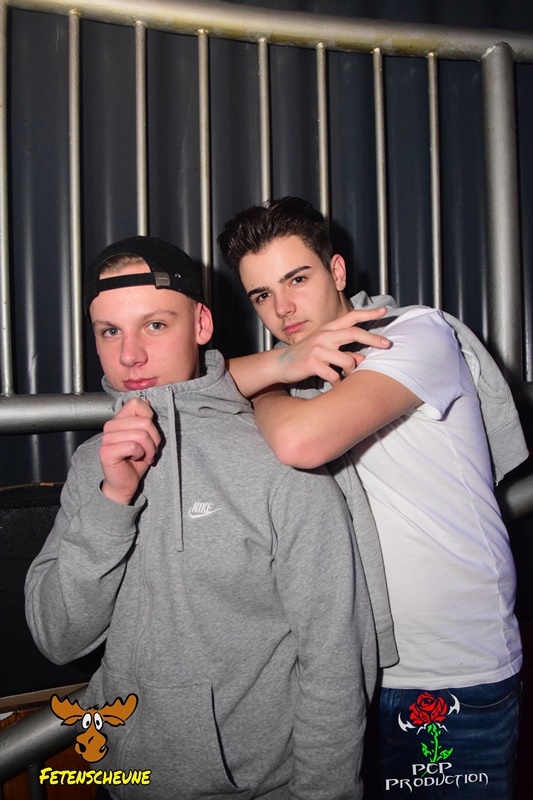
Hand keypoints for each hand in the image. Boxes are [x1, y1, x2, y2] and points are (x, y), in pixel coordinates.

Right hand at [99, 398, 160, 504]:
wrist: (124, 483)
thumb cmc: (135, 461)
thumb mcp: (146, 437)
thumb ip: (145, 420)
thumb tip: (147, 401)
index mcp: (119, 420)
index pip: (136, 403)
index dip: (149, 417)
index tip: (149, 433)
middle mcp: (110, 426)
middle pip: (145, 421)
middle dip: (154, 438)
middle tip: (150, 450)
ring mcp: (107, 439)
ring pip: (141, 434)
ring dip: (149, 449)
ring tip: (145, 456)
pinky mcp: (107, 452)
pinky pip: (133, 446)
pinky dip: (140, 454)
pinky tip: (136, 459)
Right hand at [274, 307, 390, 384]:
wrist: (280, 364)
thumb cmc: (306, 356)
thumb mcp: (324, 350)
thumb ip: (343, 352)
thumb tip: (362, 360)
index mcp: (328, 329)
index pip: (350, 317)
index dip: (368, 313)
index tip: (384, 310)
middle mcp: (324, 336)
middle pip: (354, 333)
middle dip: (373, 339)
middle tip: (388, 344)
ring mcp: (318, 349)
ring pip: (348, 360)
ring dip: (353, 371)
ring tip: (350, 377)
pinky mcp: (312, 364)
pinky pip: (334, 375)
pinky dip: (339, 382)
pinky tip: (336, 384)